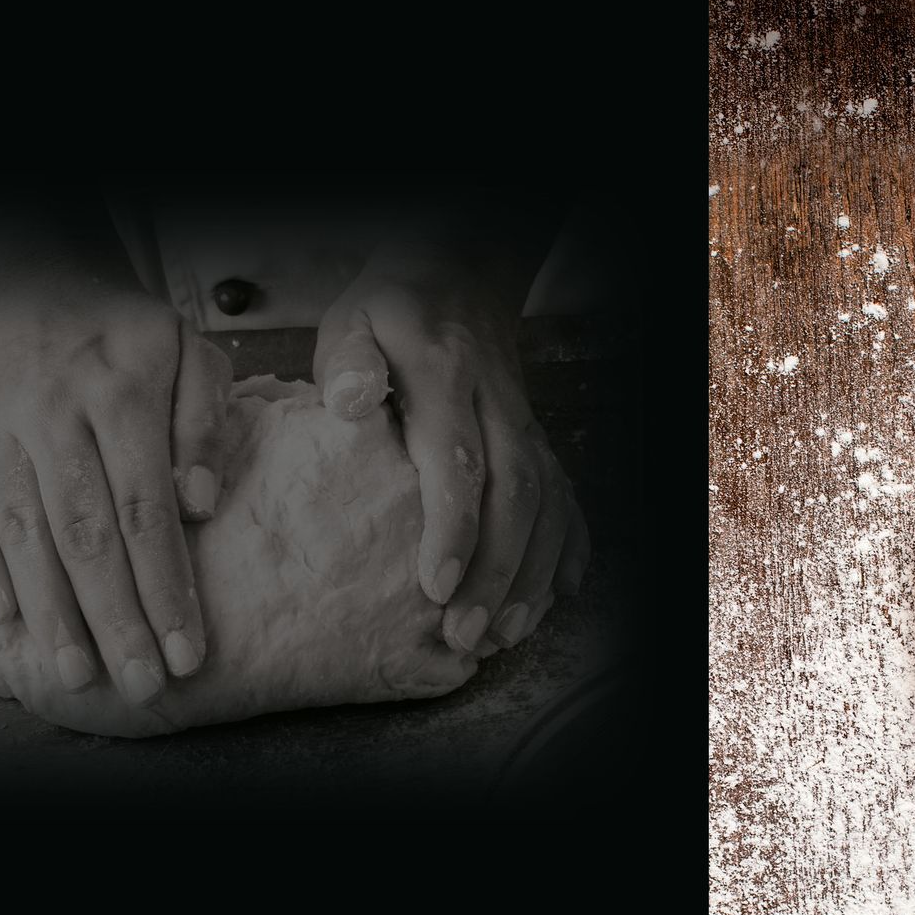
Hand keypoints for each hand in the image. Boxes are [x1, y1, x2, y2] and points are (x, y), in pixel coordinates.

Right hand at [0, 281, 232, 703]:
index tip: (189, 652)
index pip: (147, 509)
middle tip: (144, 683)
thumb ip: (205, 424)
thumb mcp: (193, 353)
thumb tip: (202, 505)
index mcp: (120, 395)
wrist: (40, 292)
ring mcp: (0, 437)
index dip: (166, 586)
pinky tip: (5, 622)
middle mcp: (53, 418)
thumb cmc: (134, 339)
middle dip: (116, 618)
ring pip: (25, 534)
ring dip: (51, 611)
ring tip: (78, 673)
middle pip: (87, 534)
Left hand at [313, 253, 587, 654]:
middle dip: (496, 572)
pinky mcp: (539, 443)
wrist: (457, 279)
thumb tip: (348, 399)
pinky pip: (567, 501)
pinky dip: (567, 551)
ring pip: (548, 506)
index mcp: (447, 375)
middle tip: (464, 635)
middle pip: (516, 494)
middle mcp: (498, 406)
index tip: (434, 586)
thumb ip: (347, 359)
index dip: (453, 527)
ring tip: (502, 635)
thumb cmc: (389, 315)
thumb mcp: (353, 320)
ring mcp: (526, 426)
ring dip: (531, 575)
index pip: (458, 459)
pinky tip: (553, 596)